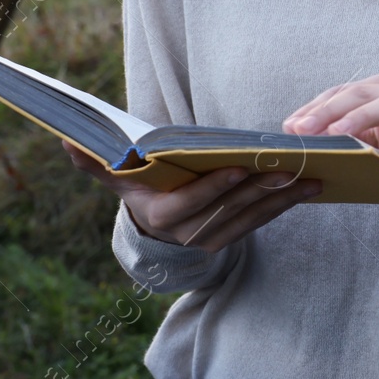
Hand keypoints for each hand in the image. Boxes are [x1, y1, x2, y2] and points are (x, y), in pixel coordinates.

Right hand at [61, 140, 320, 250]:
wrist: (151, 229)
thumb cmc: (137, 190)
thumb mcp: (114, 178)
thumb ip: (94, 162)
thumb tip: (67, 140)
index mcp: (161, 216)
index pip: (192, 203)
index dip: (215, 187)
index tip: (239, 168)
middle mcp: (190, 233)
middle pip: (230, 208)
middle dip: (261, 188)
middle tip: (289, 166)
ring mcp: (214, 238)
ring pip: (253, 216)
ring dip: (283, 198)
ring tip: (311, 177)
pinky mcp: (234, 236)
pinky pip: (263, 220)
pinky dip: (287, 204)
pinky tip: (311, 188)